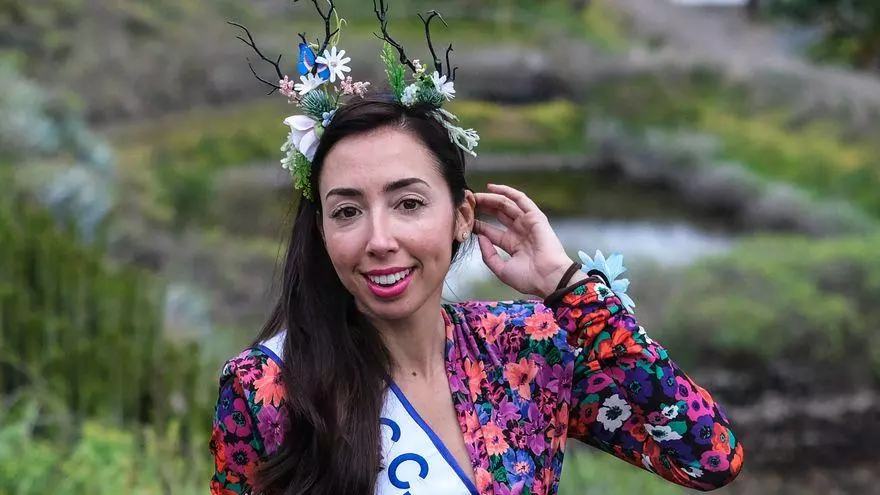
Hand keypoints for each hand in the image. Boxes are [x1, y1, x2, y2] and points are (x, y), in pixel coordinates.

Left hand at [473, 184, 574, 298]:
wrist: (548, 278)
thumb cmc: (528, 278)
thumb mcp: (501, 269)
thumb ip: (488, 254)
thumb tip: (479, 237)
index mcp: (512, 245)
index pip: (491, 231)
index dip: (478, 224)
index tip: (465, 219)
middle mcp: (519, 232)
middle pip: (498, 214)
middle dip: (483, 207)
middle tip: (468, 202)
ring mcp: (527, 223)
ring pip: (506, 205)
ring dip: (490, 198)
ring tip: (475, 195)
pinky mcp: (535, 216)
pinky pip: (520, 199)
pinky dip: (507, 191)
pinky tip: (492, 188)